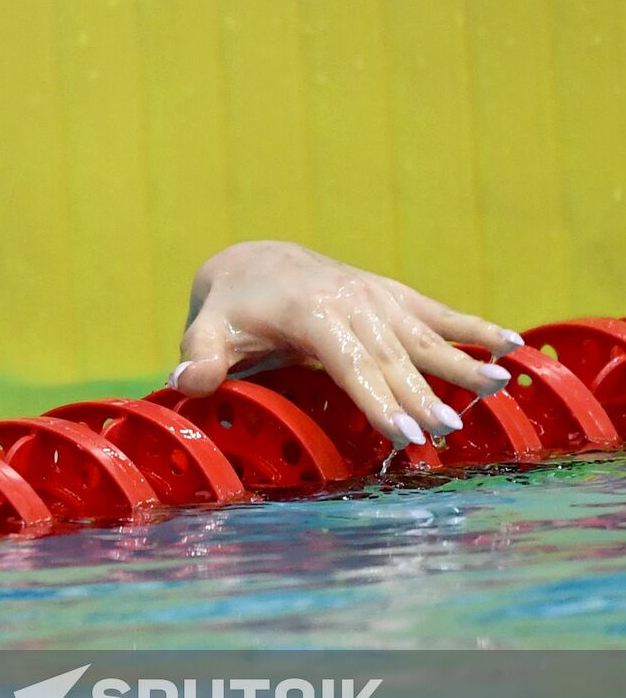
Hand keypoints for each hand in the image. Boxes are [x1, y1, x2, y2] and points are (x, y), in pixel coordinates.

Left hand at [171, 241, 521, 446]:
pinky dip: (472, 326)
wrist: (253, 263)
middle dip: (421, 395)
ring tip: (496, 386)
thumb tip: (187, 381)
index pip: (349, 364)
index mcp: (308, 312)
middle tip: (448, 432)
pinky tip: (510, 345)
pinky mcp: (389, 293)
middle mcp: (348, 298)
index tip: (405, 434)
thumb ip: (199, 358)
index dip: (378, 400)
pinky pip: (435, 310)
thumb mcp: (205, 331)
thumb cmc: (229, 311)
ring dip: (459, 361)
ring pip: (421, 333)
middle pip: (391, 355)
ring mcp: (373, 293)